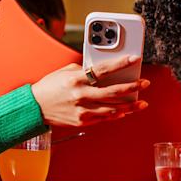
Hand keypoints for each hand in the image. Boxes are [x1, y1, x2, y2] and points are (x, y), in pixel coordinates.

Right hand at [31, 55, 148, 126]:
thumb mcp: (65, 71)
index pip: (104, 69)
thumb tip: (102, 71)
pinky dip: (116, 115)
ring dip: (129, 106)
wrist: (35, 107)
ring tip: (141, 103)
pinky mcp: (82, 121)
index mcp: (76, 78)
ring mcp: (82, 110)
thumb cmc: (50, 87)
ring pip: (112, 108)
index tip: (135, 59)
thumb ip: (84, 70)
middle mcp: (81, 95)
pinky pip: (104, 118)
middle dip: (132, 87)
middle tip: (144, 83)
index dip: (122, 63)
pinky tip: (125, 112)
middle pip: (113, 91)